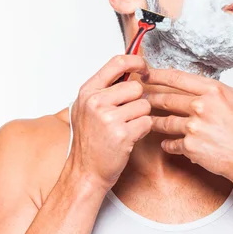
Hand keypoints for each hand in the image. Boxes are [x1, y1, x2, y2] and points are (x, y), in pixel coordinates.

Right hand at [69, 54, 151, 190]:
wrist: (85, 172)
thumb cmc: (89, 141)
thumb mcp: (87, 108)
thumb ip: (105, 88)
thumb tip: (131, 68)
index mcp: (88, 91)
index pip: (117, 62)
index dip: (136, 61)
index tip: (144, 68)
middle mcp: (96, 102)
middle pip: (136, 87)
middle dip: (137, 101)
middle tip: (126, 115)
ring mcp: (108, 118)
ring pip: (144, 105)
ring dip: (140, 117)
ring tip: (125, 127)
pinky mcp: (122, 134)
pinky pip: (147, 122)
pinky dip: (142, 130)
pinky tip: (129, 137)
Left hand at [143, 44, 232, 186]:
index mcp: (214, 90)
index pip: (177, 77)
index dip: (157, 74)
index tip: (144, 72)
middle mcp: (201, 107)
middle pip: (165, 98)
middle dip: (149, 97)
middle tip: (136, 95)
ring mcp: (194, 128)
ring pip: (163, 122)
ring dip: (153, 121)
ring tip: (146, 119)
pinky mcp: (191, 148)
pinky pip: (170, 144)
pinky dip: (168, 144)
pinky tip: (167, 143)